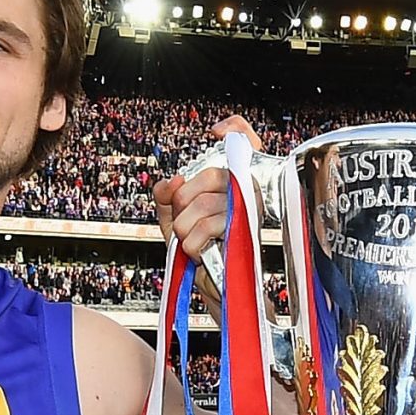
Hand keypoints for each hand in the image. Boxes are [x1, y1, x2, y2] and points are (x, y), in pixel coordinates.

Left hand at [151, 115, 260, 261]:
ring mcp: (249, 213)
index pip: (248, 141)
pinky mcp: (245, 236)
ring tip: (193, 241)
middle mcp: (249, 193)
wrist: (215, 285)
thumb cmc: (201, 250)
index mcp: (235, 183)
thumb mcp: (175, 217)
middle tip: (186, 221)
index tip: (217, 132)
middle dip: (184, 202)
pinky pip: (206, 228)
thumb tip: (173, 181)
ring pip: (203, 205)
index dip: (236, 128)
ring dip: (185, 229)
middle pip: (211, 175)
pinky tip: (200, 252)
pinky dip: (192, 245)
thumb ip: (166, 195)